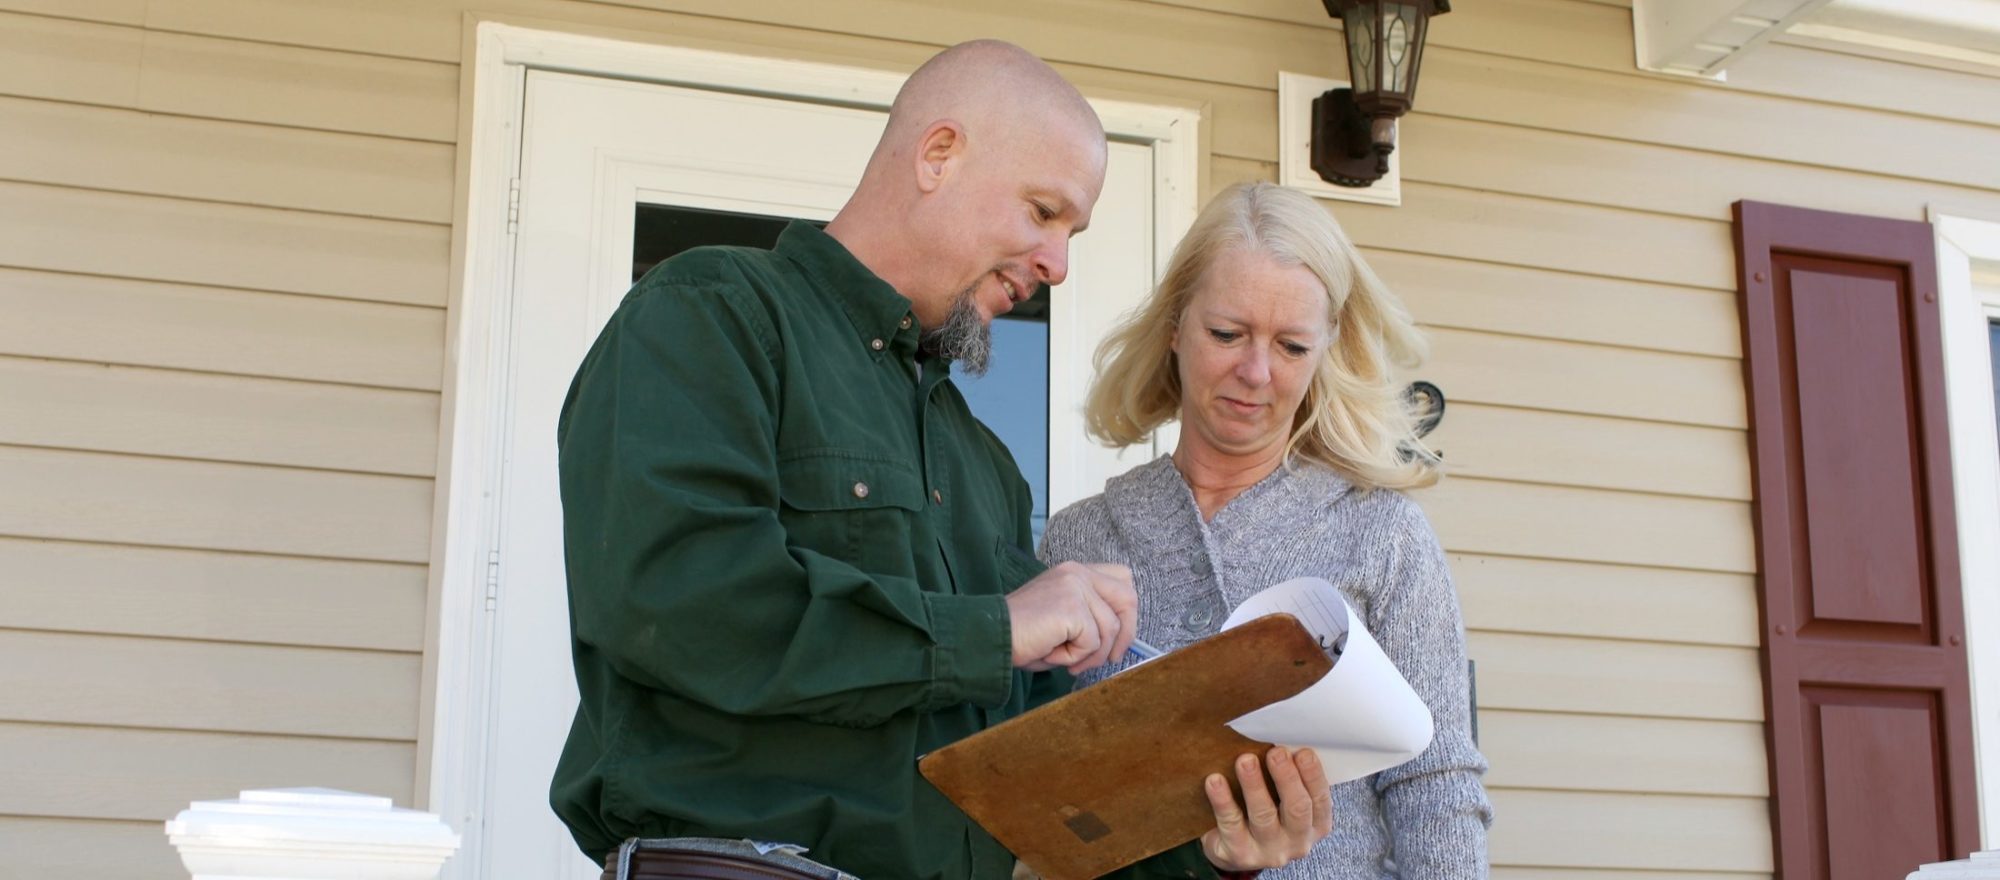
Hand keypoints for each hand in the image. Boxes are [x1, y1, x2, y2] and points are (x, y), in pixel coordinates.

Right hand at [1003, 561, 1136, 673]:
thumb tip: (1120, 643)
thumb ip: (1091, 619)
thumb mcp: (1064, 621)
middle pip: (1128, 598)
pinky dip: (1076, 657)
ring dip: (1092, 655)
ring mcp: (1075, 586)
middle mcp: (1077, 572)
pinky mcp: (1072, 606)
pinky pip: (1092, 642)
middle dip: (1125, 634)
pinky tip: (1053, 653)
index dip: (1126, 612)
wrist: (990, 636)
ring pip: (1110, 629)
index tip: (1115, 639)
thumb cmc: (1023, 636)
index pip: (1122, 579)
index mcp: (1075, 572)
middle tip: (1109, 659)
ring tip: (1066, 660)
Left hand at [1199, 747, 1333, 871]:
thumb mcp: (1283, 800)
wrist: (1233, 849)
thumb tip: (1281, 739)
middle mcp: (1296, 841)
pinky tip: (1215, 780)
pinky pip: (1230, 824)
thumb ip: (1289, 778)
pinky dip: (1223, 800)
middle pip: (1297, 809)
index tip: (1302, 751)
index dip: (1313, 775)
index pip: (1320, 800)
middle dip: (1287, 778)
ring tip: (1245, 760)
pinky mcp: (1239, 854)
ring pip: (1263, 816)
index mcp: (1315, 825)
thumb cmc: (1265, 813)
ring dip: (1254, 785)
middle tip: (1276, 752)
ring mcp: (1268, 851)